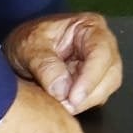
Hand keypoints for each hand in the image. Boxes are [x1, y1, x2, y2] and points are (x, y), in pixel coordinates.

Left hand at [2, 12, 122, 114]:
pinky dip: (80, 105)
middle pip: (110, 74)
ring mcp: (100, 64)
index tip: (73, 97)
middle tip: (63, 106)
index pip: (101, 53)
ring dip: (84, 102)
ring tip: (60, 105)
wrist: (22, 48)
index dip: (90, 78)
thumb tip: (63, 90)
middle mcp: (102, 45)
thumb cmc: (29, 39)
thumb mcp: (29, 47)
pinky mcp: (94, 82)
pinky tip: (63, 104)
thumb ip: (45, 66)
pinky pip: (95, 98)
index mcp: (90, 27)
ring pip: (105, 89)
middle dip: (88, 94)